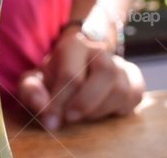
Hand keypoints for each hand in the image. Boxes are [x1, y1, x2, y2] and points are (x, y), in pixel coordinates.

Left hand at [18, 27, 144, 129]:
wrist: (77, 66)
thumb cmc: (54, 75)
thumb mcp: (36, 79)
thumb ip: (31, 90)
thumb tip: (41, 106)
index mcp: (75, 45)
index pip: (71, 73)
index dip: (59, 102)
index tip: (51, 121)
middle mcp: (101, 51)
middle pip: (106, 72)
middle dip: (86, 102)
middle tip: (70, 118)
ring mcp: (120, 64)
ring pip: (121, 88)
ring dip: (100, 109)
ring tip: (84, 114)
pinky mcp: (134, 80)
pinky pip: (134, 97)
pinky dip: (118, 109)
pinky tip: (102, 111)